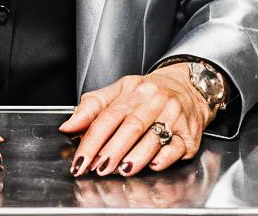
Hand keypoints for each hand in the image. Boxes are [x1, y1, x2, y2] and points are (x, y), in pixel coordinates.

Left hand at [58, 64, 211, 176]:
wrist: (189, 87)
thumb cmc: (149, 93)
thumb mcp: (119, 91)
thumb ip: (92, 107)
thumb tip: (68, 127)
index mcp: (133, 90)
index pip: (108, 115)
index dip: (92, 139)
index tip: (80, 159)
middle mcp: (154, 101)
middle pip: (130, 125)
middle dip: (112, 149)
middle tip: (98, 168)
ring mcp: (174, 116)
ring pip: (153, 137)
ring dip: (136, 156)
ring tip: (121, 170)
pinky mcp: (189, 134)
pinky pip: (177, 146)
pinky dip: (164, 157)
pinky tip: (153, 165)